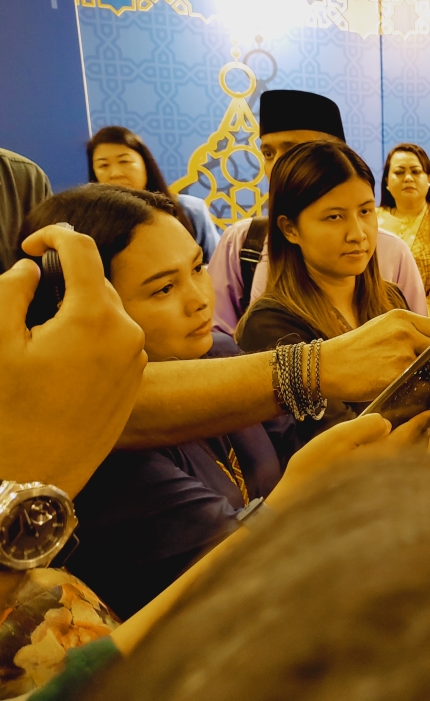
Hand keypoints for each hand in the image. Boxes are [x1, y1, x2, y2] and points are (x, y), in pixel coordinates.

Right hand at [0, 226, 146, 495]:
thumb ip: (12, 291)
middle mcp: (126, 330)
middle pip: (97, 282)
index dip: (54, 235)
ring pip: (107, 313)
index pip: (82, 249)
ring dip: (78, 311)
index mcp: (94, 314)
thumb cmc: (11, 411)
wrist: (37, 475)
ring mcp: (137, 357)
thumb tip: (31, 268)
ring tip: (42, 340)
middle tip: (28, 305)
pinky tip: (61, 363)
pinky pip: (115, 341)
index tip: (30, 244)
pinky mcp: (135, 379)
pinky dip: (91, 336)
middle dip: (64, 281)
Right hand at [320, 310, 429, 401]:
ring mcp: (402, 353)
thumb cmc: (353, 349)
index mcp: (402, 317)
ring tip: (426, 384)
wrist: (327, 366)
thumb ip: (408, 331)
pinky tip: (413, 392)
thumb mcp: (381, 327)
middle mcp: (405, 332)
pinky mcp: (397, 374)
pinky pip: (421, 384)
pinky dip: (422, 390)